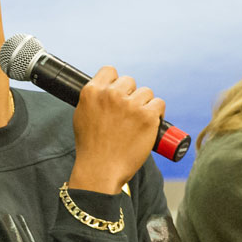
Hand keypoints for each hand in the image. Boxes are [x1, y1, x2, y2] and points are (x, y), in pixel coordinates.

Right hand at [68, 66, 164, 194]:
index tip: (118, 94)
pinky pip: (159, 105)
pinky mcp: (147, 117)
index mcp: (92, 92)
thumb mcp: (82, 116)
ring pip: (146, 93)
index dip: (115, 82)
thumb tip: (106, 90)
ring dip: (145, 105)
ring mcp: (130, 105)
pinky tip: (149, 125)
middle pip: (130, 81)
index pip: (110, 71)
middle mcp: (111, 95)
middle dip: (130, 95)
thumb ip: (94, 100)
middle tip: (127, 115)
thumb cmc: (91, 148)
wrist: (100, 170)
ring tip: (137, 123)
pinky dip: (156, 115)